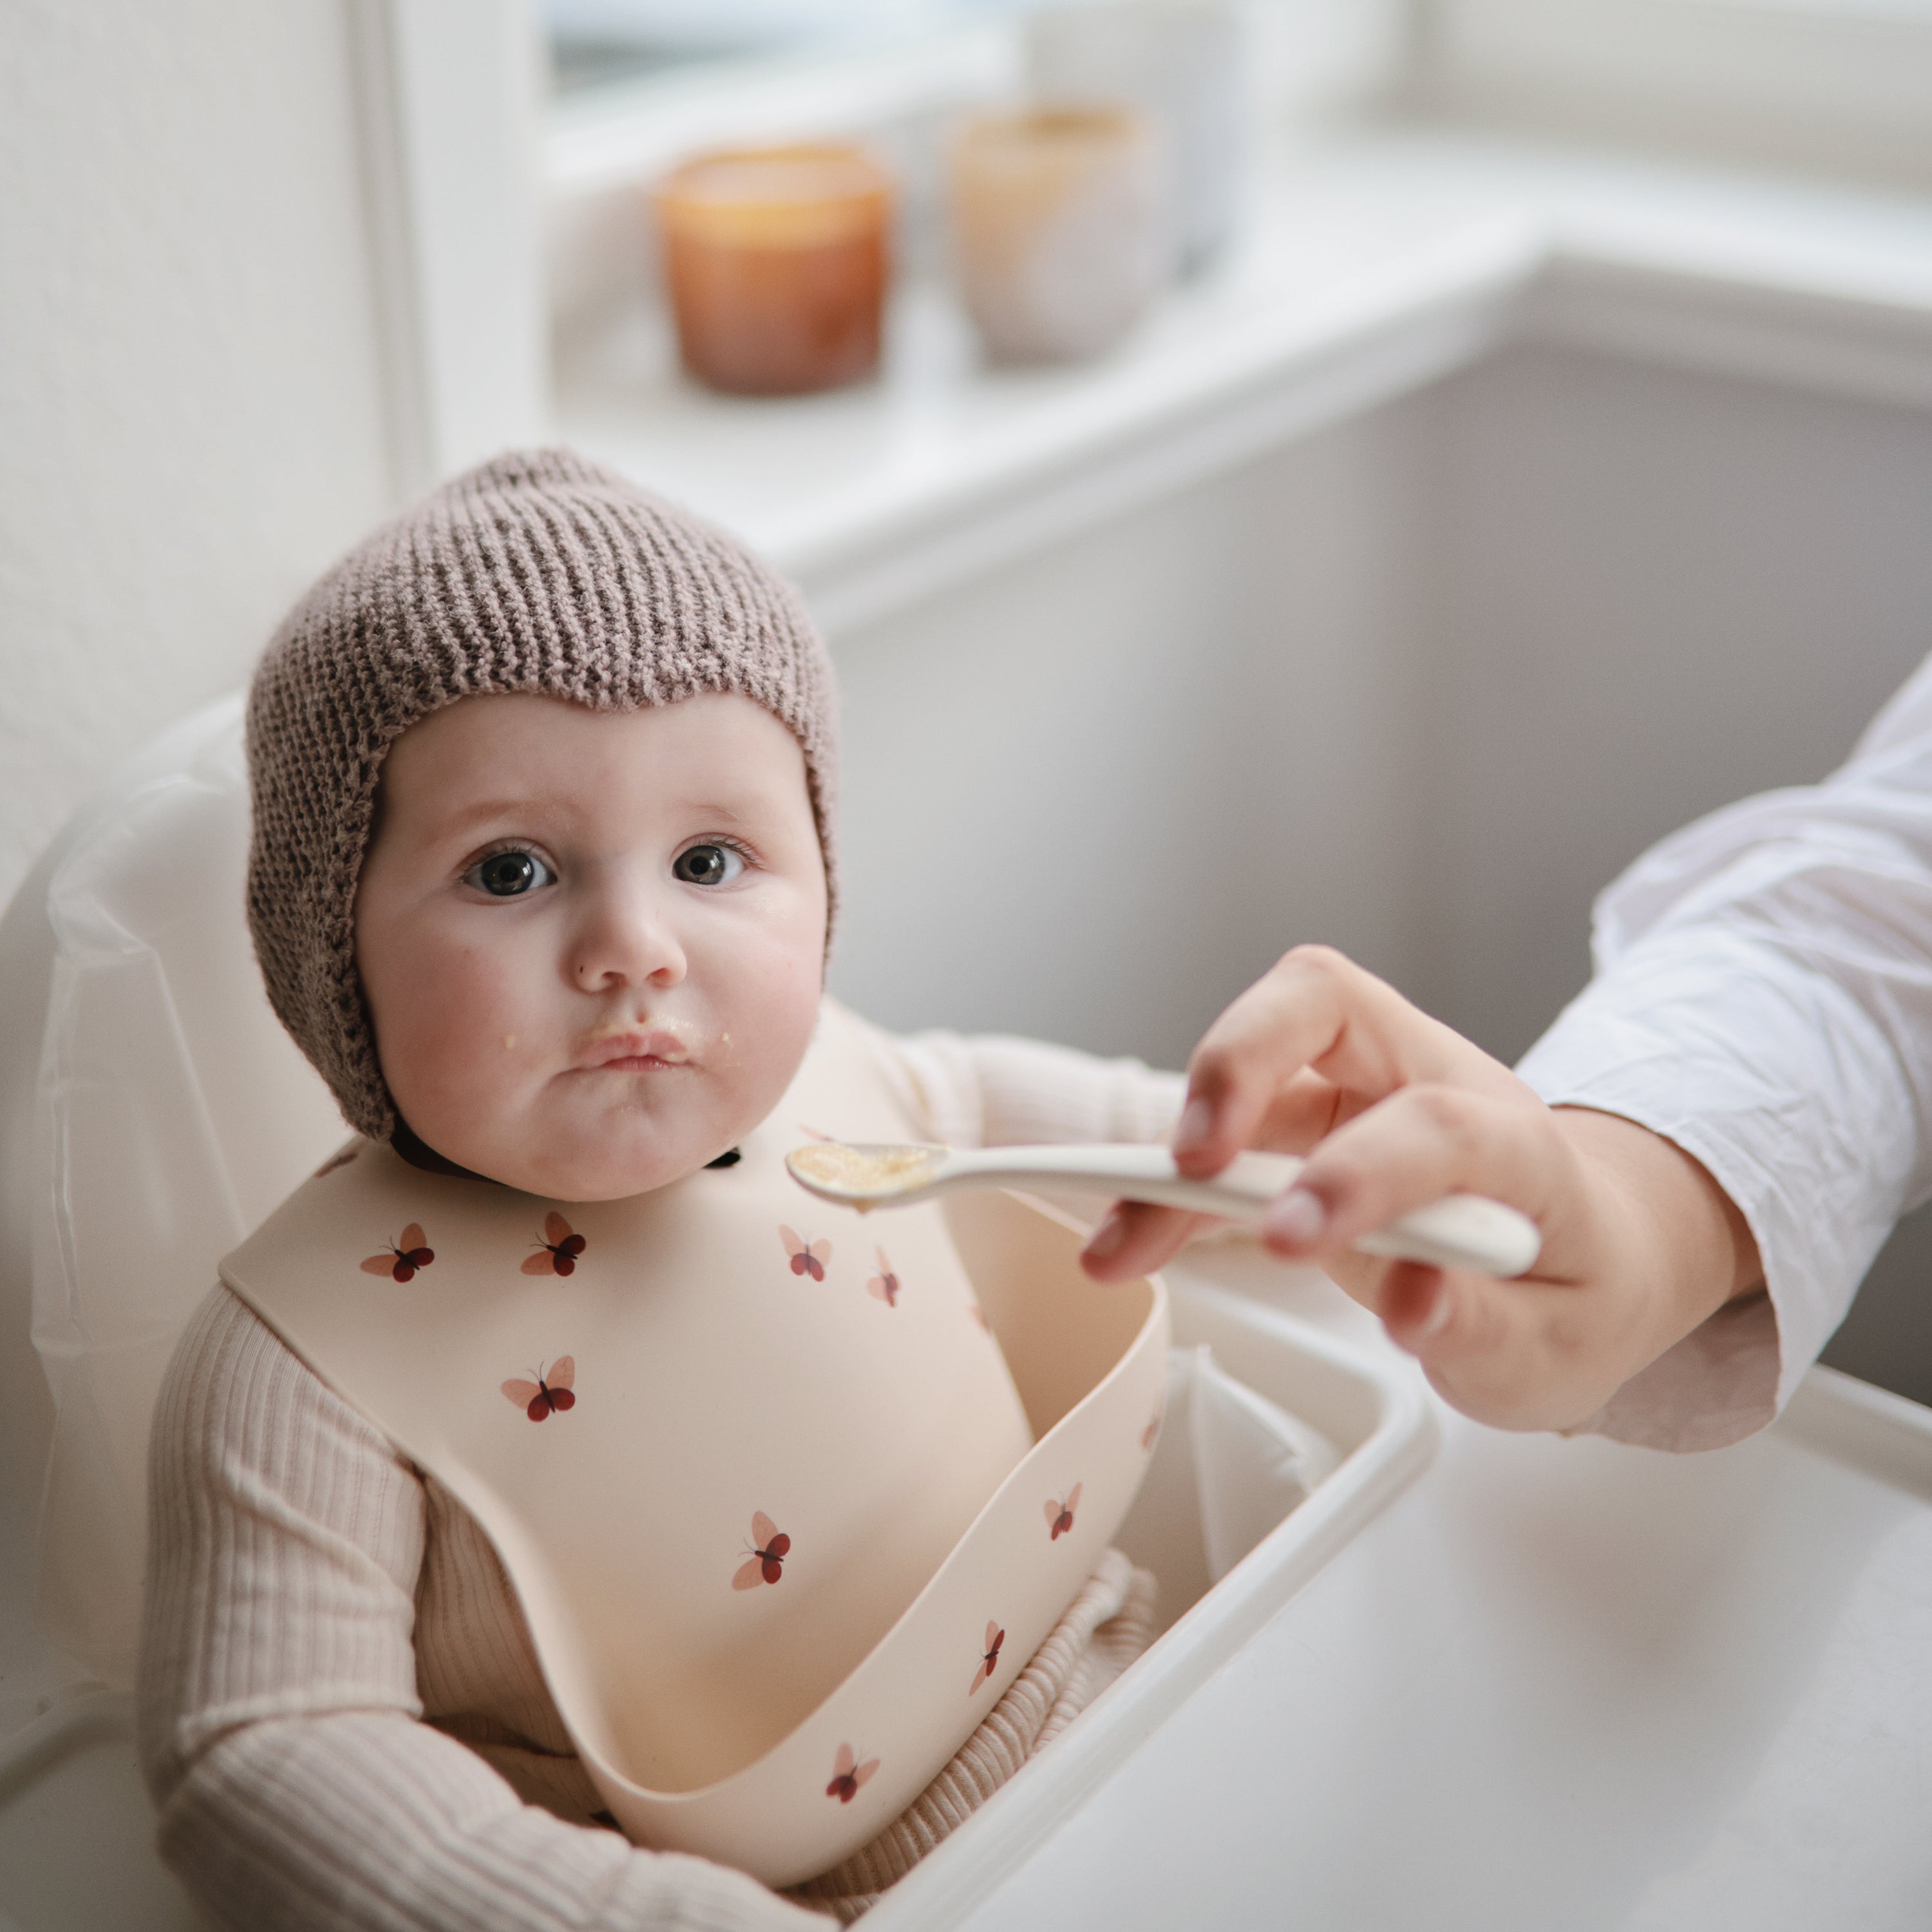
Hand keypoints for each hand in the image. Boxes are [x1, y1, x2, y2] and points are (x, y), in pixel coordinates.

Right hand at [1078, 947, 1761, 1432]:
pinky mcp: (1300, 1131)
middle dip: (1239, 1062)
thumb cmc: (1570, 1291)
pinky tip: (1127, 1237)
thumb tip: (1417, 1305)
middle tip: (1191, 1160)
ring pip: (1248, 1061)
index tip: (1291, 1240)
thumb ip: (1488, 1328)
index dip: (1361, 1168)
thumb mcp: (1556, 1349)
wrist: (1584, 1255)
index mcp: (1517, 1139)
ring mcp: (1355, 1095)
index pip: (1439, 1120)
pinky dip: (1166, 1182)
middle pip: (1320, 1002)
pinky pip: (1219, 1133)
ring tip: (1119, 1240)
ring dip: (1173, 1143)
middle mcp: (1426, 1083)